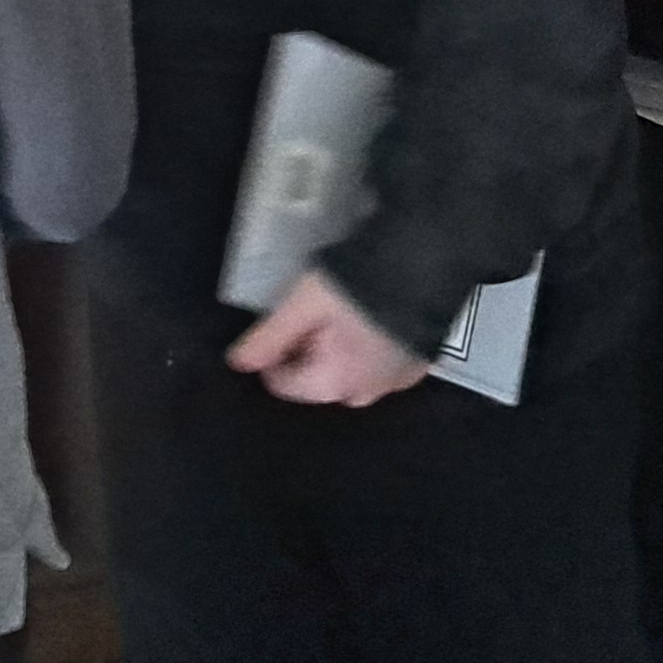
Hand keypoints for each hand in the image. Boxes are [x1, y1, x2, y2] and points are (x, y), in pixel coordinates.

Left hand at [229, 270, 428, 405]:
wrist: (426, 267)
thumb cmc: (355, 286)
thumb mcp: (302, 304)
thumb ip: (269, 338)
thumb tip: (237, 364)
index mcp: (334, 385)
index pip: (282, 383)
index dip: (273, 351)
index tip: (285, 320)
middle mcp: (365, 395)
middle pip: (316, 380)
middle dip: (308, 351)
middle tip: (315, 311)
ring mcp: (396, 385)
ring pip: (348, 374)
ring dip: (338, 351)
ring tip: (342, 311)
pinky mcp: (418, 368)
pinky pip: (379, 366)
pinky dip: (368, 349)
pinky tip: (371, 319)